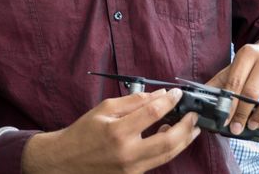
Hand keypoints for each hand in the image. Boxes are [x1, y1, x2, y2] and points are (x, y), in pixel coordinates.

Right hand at [22, 88, 199, 173]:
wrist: (65, 161)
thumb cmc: (84, 132)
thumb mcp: (105, 108)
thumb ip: (134, 101)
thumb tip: (160, 95)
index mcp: (118, 132)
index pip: (153, 113)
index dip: (170, 101)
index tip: (178, 93)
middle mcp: (127, 153)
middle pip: (169, 140)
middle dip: (186, 126)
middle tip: (194, 114)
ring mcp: (131, 169)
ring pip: (168, 155)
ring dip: (184, 140)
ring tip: (192, 127)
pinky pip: (157, 162)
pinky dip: (169, 149)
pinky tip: (173, 137)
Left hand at [207, 40, 258, 135]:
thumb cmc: (257, 63)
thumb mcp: (238, 66)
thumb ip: (221, 82)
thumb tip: (202, 101)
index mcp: (249, 52)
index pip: (235, 82)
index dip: (228, 105)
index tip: (224, 121)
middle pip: (253, 93)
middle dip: (243, 115)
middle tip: (237, 128)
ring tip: (253, 126)